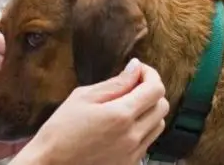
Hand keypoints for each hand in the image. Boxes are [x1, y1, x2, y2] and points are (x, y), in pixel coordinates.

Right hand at [14, 58, 168, 164]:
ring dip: (149, 111)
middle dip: (151, 91)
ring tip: (127, 105)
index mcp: (121, 115)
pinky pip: (147, 142)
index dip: (150, 74)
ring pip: (158, 125)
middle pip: (162, 106)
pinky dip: (142, 129)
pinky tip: (123, 125)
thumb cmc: (61, 130)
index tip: (138, 70)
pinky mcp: (129, 164)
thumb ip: (115, 83)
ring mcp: (133, 154)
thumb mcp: (83, 97)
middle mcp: (132, 136)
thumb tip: (135, 67)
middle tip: (132, 85)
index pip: (155, 89)